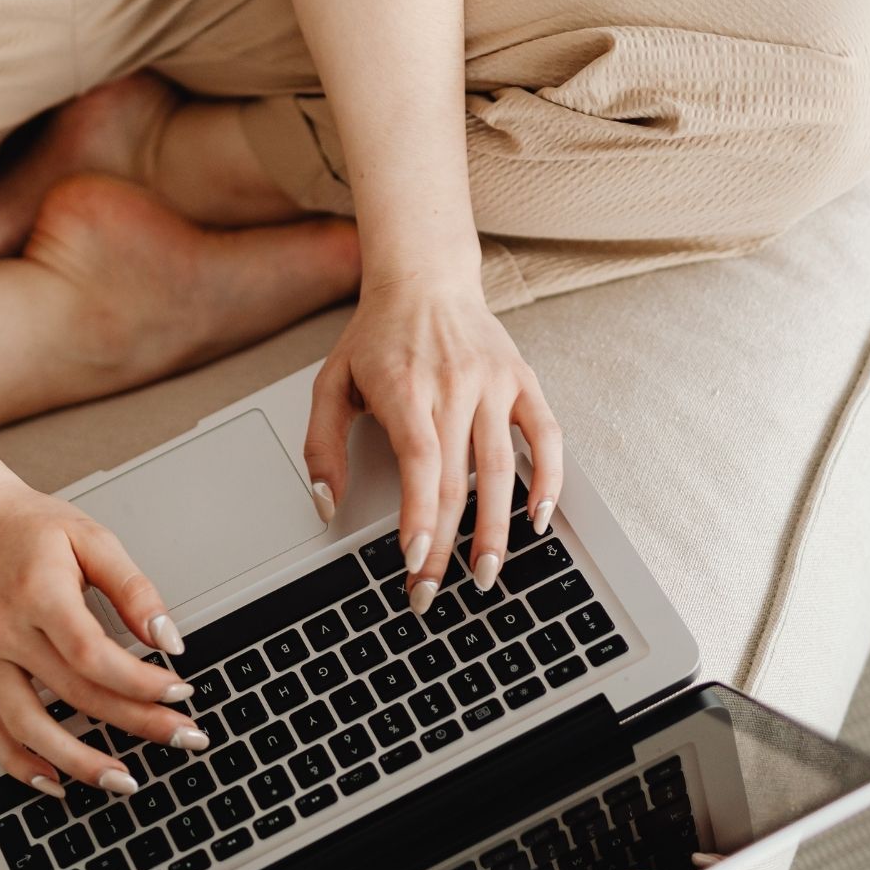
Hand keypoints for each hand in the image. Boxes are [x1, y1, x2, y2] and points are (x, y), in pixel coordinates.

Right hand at [0, 481, 208, 798]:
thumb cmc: (32, 529)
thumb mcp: (93, 539)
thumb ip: (133, 588)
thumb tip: (167, 637)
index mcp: (36, 591)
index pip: (91, 654)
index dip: (138, 681)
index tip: (179, 692)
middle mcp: (3, 629)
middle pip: (74, 693)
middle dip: (135, 722)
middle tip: (182, 737)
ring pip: (28, 726)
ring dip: (79, 761)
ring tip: (124, 780)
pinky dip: (19, 764)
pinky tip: (55, 781)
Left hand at [304, 276, 562, 609]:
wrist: (426, 279)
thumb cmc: (376, 337)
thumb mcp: (330, 382)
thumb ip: (321, 445)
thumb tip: (325, 504)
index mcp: (404, 385)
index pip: (419, 459)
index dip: (420, 512)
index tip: (415, 557)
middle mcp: (453, 384)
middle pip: (456, 478)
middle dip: (446, 543)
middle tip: (434, 590)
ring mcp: (493, 382)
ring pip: (501, 467)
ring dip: (496, 528)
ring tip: (484, 572)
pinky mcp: (522, 380)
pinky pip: (546, 435)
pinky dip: (548, 478)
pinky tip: (538, 518)